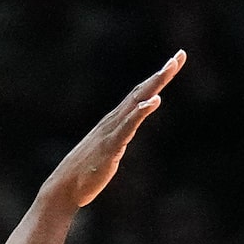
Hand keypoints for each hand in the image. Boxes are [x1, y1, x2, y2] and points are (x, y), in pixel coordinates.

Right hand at [46, 52, 183, 208]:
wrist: (63, 188)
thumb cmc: (86, 172)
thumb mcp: (109, 150)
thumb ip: (119, 137)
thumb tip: (127, 131)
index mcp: (115, 121)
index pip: (140, 94)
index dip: (158, 78)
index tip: (175, 61)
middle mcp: (113, 120)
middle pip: (141, 91)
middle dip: (161, 74)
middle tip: (180, 56)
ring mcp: (111, 131)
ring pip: (136, 102)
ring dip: (153, 85)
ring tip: (169, 69)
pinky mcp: (111, 146)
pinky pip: (128, 126)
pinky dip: (140, 112)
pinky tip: (154, 101)